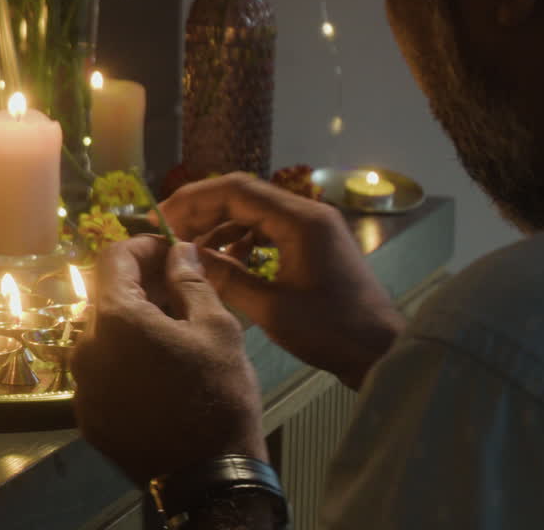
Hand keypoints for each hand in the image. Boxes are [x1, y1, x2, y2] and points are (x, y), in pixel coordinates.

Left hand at [73, 237, 265, 483]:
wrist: (208, 477)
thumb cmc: (219, 395)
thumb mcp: (217, 328)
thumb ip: (190, 281)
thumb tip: (179, 250)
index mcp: (115, 318)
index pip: (113, 258)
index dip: (142, 246)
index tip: (169, 251)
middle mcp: (85, 347)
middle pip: (106, 297)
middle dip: (140, 287)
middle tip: (178, 293)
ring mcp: (81, 385)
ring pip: (102, 336)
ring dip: (132, 326)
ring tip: (172, 336)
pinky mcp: (87, 416)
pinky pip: (101, 373)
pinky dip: (124, 362)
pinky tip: (156, 374)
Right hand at [159, 172, 403, 388]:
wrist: (382, 352)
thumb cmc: (332, 331)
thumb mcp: (272, 309)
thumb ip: (227, 278)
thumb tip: (185, 256)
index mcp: (300, 220)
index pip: (236, 190)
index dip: (193, 199)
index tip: (161, 216)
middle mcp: (306, 213)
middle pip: (242, 196)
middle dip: (200, 210)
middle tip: (165, 230)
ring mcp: (310, 228)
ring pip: (252, 212)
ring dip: (217, 225)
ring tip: (186, 247)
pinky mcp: (310, 245)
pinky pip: (266, 230)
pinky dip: (238, 239)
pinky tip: (218, 259)